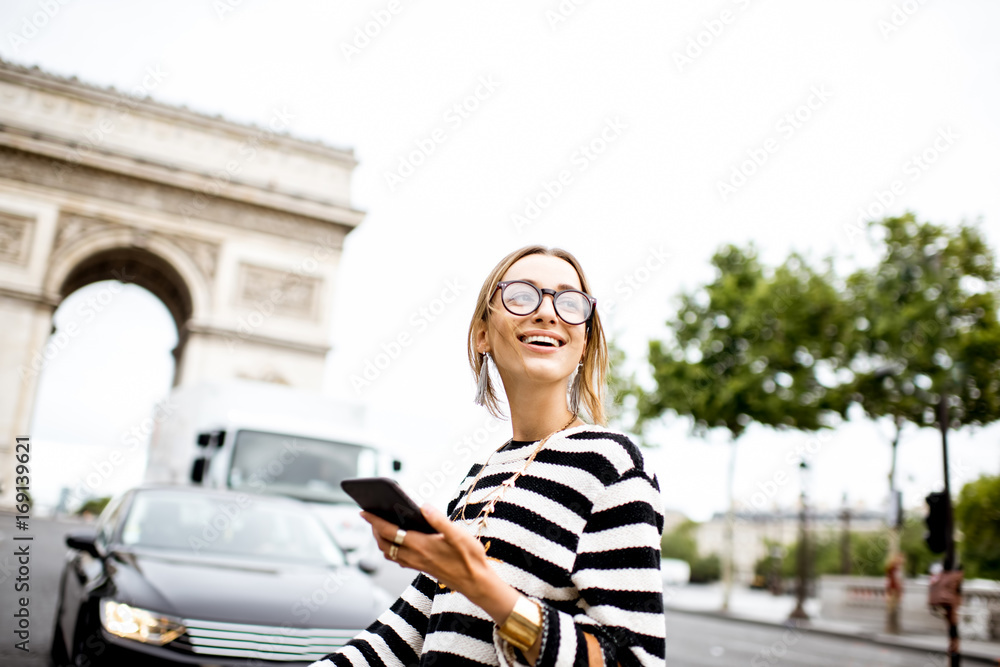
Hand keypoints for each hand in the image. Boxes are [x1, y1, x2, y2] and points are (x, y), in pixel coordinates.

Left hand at [361, 506, 515, 617]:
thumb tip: (423, 506)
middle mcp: (414, 556)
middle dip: (374, 530)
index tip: (363, 511)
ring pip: (389, 553)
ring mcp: (417, 564)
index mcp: (420, 545)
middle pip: (384, 544)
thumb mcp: (459, 535)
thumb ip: (439, 520)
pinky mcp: (422, 568)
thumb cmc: (470, 558)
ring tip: (382, 526)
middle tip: (371, 516)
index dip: (374, 521)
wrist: (477, 584)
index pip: (389, 532)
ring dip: (381, 540)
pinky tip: (399, 542)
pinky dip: (392, 550)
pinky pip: (398, 559)